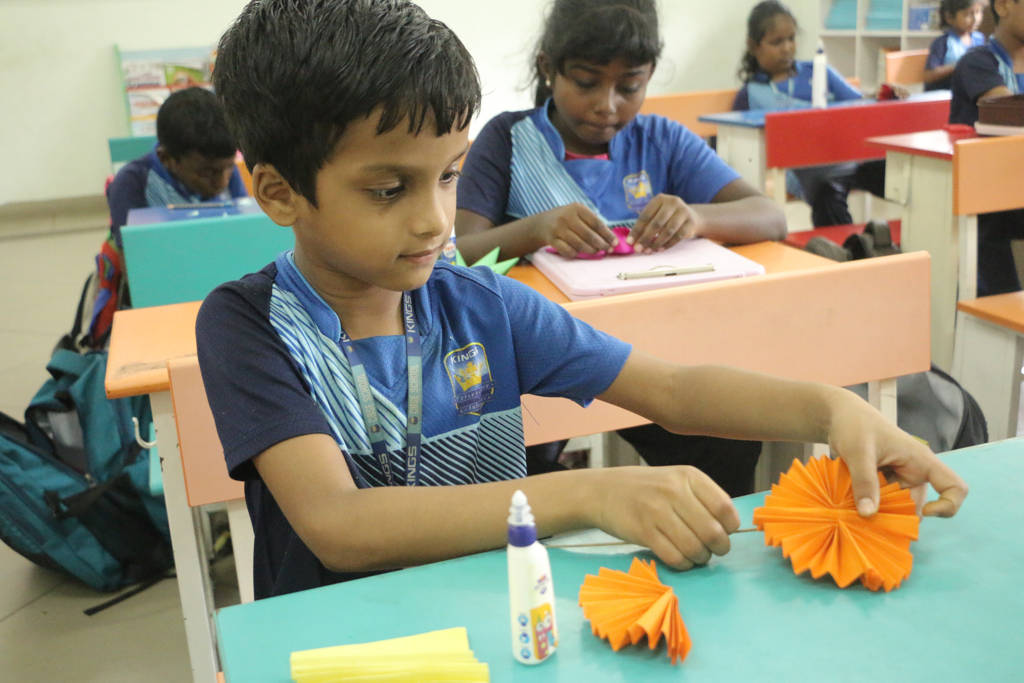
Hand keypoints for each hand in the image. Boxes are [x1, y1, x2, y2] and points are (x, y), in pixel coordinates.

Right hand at [535, 203, 617, 257]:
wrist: (541, 223)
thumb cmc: (566, 219)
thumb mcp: (577, 214)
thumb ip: (592, 223)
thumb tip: (610, 239)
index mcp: (576, 208)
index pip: (596, 223)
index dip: (607, 235)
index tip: (615, 243)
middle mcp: (566, 217)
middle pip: (589, 235)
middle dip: (601, 244)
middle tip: (607, 250)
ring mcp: (558, 229)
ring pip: (579, 244)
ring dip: (590, 250)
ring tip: (596, 252)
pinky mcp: (551, 240)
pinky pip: (568, 251)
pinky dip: (576, 253)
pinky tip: (580, 252)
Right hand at [593, 465, 739, 569]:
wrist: (604, 491)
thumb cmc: (647, 489)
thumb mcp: (676, 481)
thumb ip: (702, 499)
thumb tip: (729, 529)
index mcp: (689, 476)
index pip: (725, 508)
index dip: (730, 527)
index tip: (725, 532)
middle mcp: (674, 491)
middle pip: (713, 532)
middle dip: (719, 548)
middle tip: (713, 550)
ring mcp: (656, 511)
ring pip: (694, 548)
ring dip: (701, 558)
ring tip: (696, 555)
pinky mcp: (643, 531)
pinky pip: (674, 557)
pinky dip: (683, 564)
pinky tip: (681, 559)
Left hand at [628, 194, 704, 252]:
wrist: (691, 216)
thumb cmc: (667, 217)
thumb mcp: (656, 215)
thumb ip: (645, 226)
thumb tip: (632, 241)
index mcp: (660, 199)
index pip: (645, 216)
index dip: (636, 230)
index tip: (629, 242)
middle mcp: (672, 202)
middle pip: (657, 223)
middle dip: (645, 238)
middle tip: (638, 249)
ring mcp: (683, 211)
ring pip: (668, 231)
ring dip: (656, 243)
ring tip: (648, 251)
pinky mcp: (691, 222)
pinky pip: (677, 236)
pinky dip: (667, 245)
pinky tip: (660, 249)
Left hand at [826, 393, 967, 517]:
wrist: (839, 414)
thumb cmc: (855, 424)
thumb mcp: (859, 452)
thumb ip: (864, 481)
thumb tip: (868, 514)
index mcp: (921, 461)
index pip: (955, 487)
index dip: (947, 506)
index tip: (924, 512)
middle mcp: (913, 472)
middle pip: (916, 506)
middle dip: (896, 515)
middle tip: (867, 514)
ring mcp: (897, 479)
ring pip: (895, 507)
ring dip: (878, 511)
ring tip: (854, 506)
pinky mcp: (881, 483)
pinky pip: (880, 502)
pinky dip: (868, 505)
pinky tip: (850, 502)